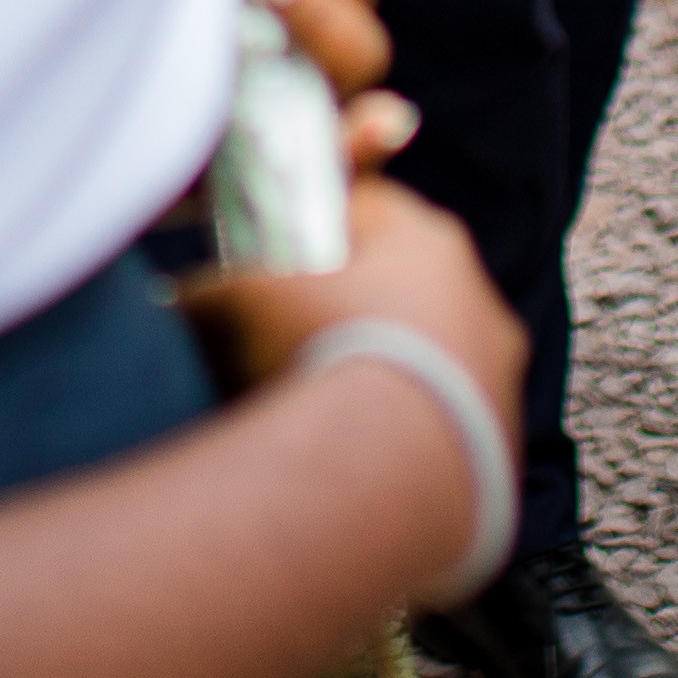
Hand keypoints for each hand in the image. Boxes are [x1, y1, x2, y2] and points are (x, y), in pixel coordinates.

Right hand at [177, 170, 526, 440]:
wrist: (387, 468)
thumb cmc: (314, 357)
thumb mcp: (239, 305)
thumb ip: (207, 292)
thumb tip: (169, 300)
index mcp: (429, 239)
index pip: (375, 209)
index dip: (326, 228)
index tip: (291, 259)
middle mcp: (481, 298)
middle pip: (414, 285)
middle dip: (365, 308)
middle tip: (309, 341)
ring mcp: (502, 374)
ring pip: (442, 358)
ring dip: (397, 376)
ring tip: (338, 413)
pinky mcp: (508, 445)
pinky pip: (454, 430)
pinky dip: (417, 438)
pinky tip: (371, 461)